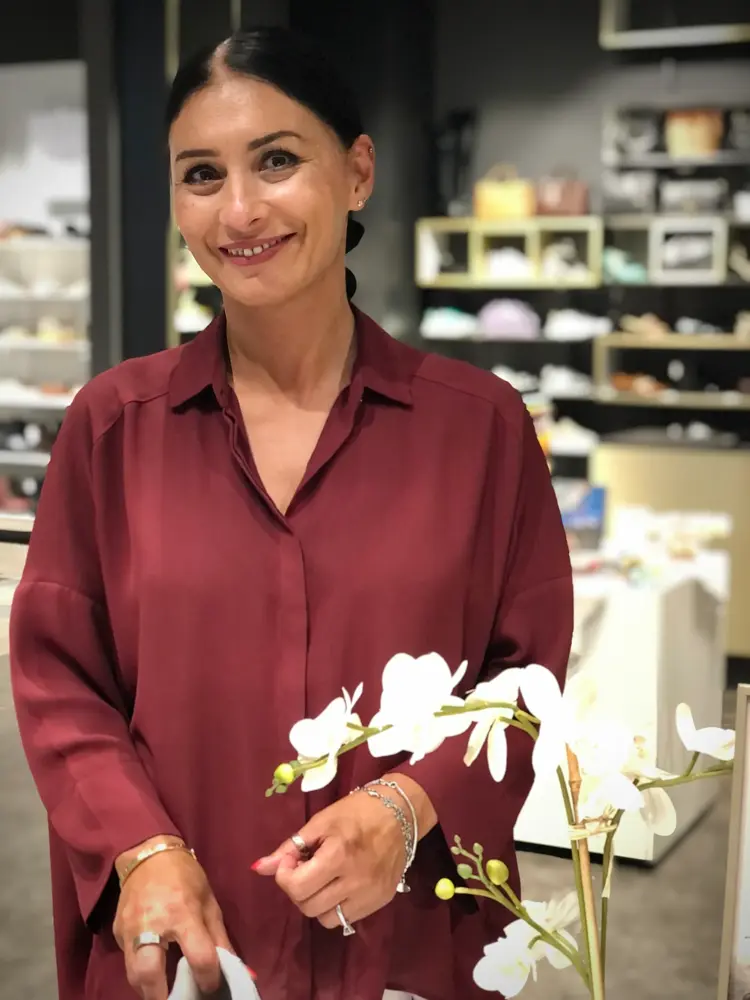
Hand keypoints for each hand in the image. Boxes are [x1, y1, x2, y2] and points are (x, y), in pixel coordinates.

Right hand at [113, 838, 232, 999]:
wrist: (149, 855)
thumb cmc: (185, 876)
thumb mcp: (209, 902)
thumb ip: (221, 939)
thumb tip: (242, 972)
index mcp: (182, 913)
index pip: (199, 956)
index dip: (209, 978)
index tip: (212, 985)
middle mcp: (152, 924)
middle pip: (149, 974)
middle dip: (162, 996)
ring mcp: (129, 929)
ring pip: (133, 974)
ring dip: (149, 989)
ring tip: (165, 992)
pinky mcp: (117, 932)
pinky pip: (128, 960)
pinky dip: (140, 971)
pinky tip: (154, 971)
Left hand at [253, 776, 435, 931]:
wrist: (401, 812)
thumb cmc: (357, 811)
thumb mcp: (321, 821)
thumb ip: (290, 847)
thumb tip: (258, 868)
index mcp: (338, 855)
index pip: (296, 887)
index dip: (285, 874)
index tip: (292, 858)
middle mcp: (355, 881)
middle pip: (308, 907)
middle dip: (298, 889)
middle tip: (305, 868)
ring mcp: (370, 895)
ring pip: (326, 919)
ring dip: (316, 902)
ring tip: (322, 879)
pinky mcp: (381, 901)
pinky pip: (347, 918)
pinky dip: (336, 906)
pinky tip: (340, 886)